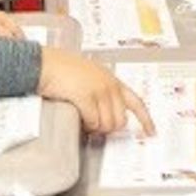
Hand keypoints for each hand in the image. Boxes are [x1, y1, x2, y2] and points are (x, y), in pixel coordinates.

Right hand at [40, 47, 155, 135]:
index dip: (146, 120)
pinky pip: (93, 122)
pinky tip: (81, 119)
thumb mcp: (89, 77)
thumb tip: (105, 117)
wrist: (44, 64)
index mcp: (112, 80)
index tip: (151, 131)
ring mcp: (98, 90)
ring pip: (108, 124)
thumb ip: (101, 92)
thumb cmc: (61, 70)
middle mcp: (109, 85)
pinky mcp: (86, 96)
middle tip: (96, 127)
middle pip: (120, 120)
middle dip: (109, 128)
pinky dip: (87, 125)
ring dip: (96, 128)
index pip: (137, 102)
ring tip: (86, 121)